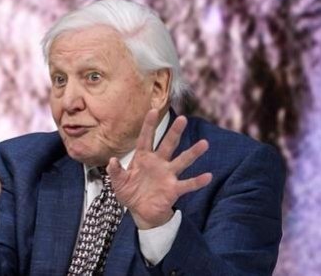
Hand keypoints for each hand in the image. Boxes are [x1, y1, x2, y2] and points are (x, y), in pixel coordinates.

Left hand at [107, 110, 212, 228]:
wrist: (140, 212)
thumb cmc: (130, 193)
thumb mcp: (118, 182)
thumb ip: (115, 171)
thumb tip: (113, 160)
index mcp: (143, 158)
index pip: (146, 138)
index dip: (148, 125)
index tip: (152, 110)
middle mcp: (158, 163)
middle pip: (167, 145)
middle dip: (174, 132)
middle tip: (183, 119)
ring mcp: (167, 175)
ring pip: (182, 161)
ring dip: (192, 153)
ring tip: (204, 143)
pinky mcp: (174, 189)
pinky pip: (187, 184)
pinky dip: (197, 181)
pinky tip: (207, 176)